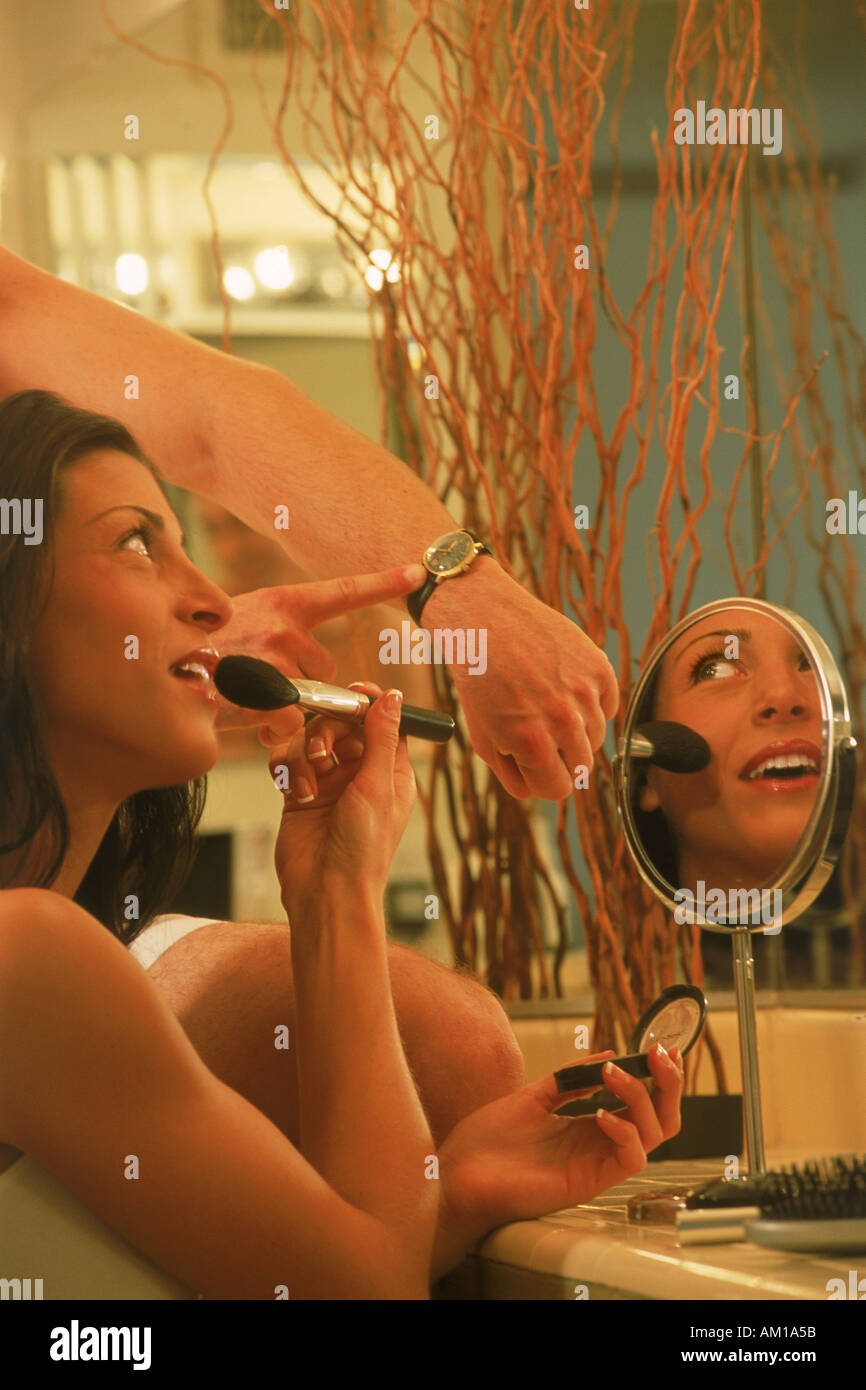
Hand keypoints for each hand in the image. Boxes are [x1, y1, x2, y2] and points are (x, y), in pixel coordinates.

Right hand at [212, 564, 425, 739]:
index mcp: (283, 602)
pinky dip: (270, 727)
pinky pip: (288, 722)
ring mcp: (271, 660)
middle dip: (304, 683)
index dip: (383, 582)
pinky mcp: (262, 695)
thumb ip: (283, 638)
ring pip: (307, 698)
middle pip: (325, 667)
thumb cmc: (203, 648)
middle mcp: (282, 626)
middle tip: (262, 678)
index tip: (418, 570)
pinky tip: (242, 712)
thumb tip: (315, 679)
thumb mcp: (246, 624)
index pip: (343, 591)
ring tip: (245, 692)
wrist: (155, 666)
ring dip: (284, 707)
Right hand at [267, 680, 416, 915]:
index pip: (381, 721)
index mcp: (390, 770)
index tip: (350, 694)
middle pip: (340, 724)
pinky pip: (288, 760)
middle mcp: (360, 772)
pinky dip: (288, 770)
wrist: (325, 891)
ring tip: (308, 785)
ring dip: (303, 755)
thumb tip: (393, 696)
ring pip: (309, 739)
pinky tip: (296, 793)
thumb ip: (381, 737)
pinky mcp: (299, 791)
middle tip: (322, 751)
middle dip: (327, 731)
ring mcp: (328, 781)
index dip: (366, 704)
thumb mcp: (378, 786)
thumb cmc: (363, 849)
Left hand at [428, 565, 618, 800]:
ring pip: (596, 737)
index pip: (559, 790)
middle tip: (536, 730)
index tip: (532, 764)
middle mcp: (564, 719)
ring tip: (543, 702)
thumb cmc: (479, 679)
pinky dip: (590, 703)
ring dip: (574, 729)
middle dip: (559, 757)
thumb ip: (514, 774)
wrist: (484, 616)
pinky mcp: (599, 667)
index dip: (543, 780)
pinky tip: (561, 684)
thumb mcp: (484, 737)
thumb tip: (542, 791)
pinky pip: (607, 706)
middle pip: (581, 767)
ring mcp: (585, 691)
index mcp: (532, 742)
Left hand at [436, 1044, 683, 1237]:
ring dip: (641, 1097)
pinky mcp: (589, 1182)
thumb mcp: (533, 1096)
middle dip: (668, 1085)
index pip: (641, 1103)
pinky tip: (601, 1115)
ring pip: (653, 1135)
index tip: (660, 1047)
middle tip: (662, 1055)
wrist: (457, 1174)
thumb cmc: (488, 1141)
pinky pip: (630, 1160)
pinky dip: (625, 1132)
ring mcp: (596, 1164)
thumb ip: (570, 1079)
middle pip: (660, 1119)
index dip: (657, 1077)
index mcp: (589, 1126)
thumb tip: (608, 1053)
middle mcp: (599, 1144)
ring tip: (615, 1073)